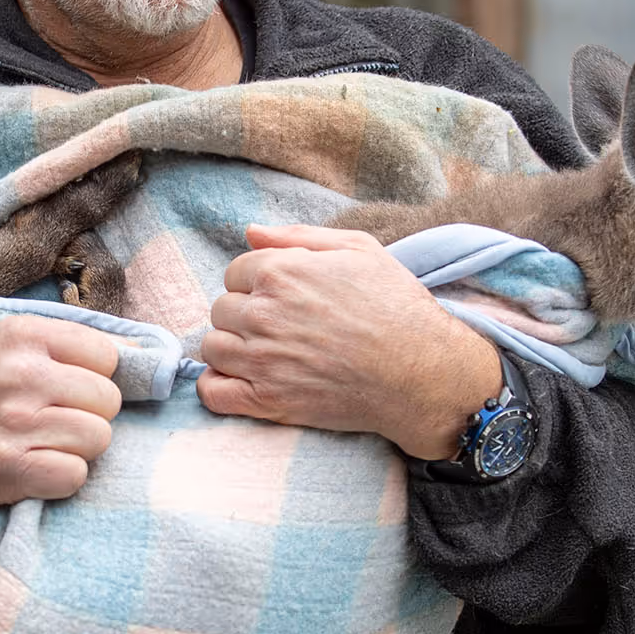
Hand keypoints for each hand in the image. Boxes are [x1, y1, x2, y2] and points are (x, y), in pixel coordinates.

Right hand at [0, 314, 121, 564]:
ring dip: (76, 451)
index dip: (94, 379)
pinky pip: (77, 475)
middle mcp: (20, 371)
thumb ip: (63, 348)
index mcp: (23, 333)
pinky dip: (60, 481)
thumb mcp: (5, 351)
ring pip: (99, 438)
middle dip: (88, 418)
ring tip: (40, 447)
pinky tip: (34, 472)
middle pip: (109, 400)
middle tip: (49, 425)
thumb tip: (145, 355)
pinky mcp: (11, 465)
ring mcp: (15, 419)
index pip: (108, 355)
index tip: (65, 393)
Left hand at [197, 225, 504, 459]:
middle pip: (222, 309)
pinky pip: (213, 392)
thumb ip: (298, 235)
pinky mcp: (267, 401)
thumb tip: (250, 232)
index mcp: (280, 271)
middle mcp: (262, 313)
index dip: (258, 283)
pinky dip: (218, 386)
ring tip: (266, 353)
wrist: (422, 372)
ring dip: (232, 348)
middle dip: (245, 314)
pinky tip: (242, 381)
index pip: (235, 272)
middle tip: (282, 327)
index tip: (284, 298)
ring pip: (213, 347)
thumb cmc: (396, 305)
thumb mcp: (359, 249)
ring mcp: (261, 360)